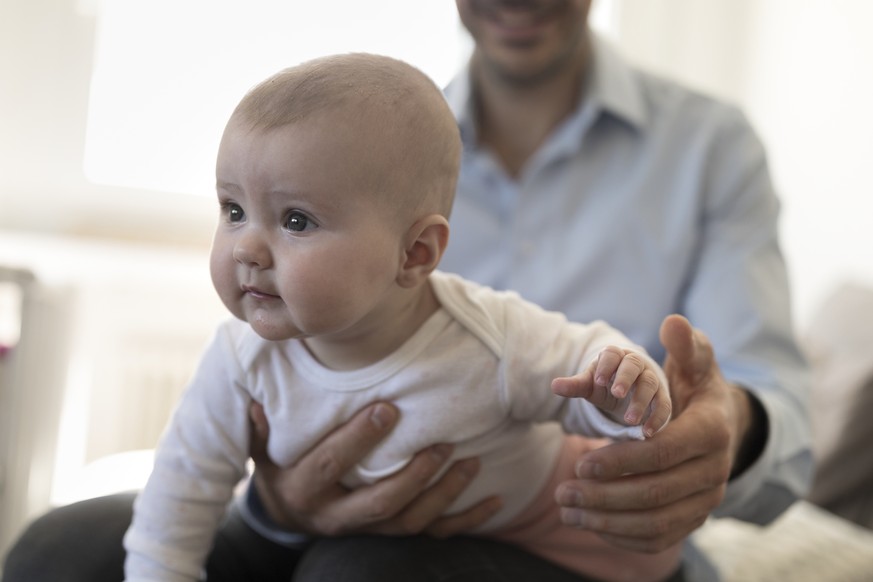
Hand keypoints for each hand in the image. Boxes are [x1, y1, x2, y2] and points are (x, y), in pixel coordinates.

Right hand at [248, 401, 501, 537]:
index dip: (359, 439)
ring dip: (443, 495)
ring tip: (470, 463)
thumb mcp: (261, 448)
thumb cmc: (279, 465)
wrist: (287, 514)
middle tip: (442, 443)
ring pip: (409, 522)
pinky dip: (466, 520)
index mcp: (303, 489)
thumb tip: (257, 399)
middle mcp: (335, 517)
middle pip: (379, 503)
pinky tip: (494, 500)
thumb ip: (261, 425)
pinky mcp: (389, 536)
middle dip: (413, 475)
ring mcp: (365, 531)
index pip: (331, 464)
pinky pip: (432, 535)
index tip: (388, 409)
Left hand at [552, 345, 671, 436]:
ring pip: (649, 385)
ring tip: (630, 420)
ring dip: (641, 402)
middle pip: (633, 366)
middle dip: (625, 378)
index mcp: (615, 356)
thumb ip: (574, 385)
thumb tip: (554, 386)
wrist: (626, 393)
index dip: (606, 366)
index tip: (598, 381)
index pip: (611, 354)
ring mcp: (650, 379)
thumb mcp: (589, 386)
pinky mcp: (662, 397)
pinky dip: (657, 418)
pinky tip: (647, 432)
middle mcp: (635, 364)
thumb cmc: (604, 385)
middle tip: (617, 394)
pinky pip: (664, 404)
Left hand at [554, 315, 751, 552]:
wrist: (722, 426)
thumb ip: (684, 345)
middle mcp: (715, 473)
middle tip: (563, 491)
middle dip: (604, 495)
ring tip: (566, 509)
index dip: (620, 460)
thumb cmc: (697, 389)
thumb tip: (673, 322)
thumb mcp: (695, 364)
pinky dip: (623, 538)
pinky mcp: (694, 520)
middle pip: (655, 494)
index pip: (662, 453)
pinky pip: (660, 539)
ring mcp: (707, 501)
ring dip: (606, 521)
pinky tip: (590, 525)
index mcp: (712, 432)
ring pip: (656, 523)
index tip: (580, 461)